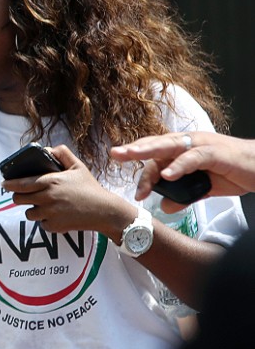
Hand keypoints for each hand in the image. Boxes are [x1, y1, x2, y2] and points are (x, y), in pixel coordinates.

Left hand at [3, 145, 134, 237]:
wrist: (104, 211)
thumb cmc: (90, 188)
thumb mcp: (78, 166)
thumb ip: (62, 154)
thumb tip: (48, 149)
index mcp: (50, 181)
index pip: (21, 184)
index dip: (9, 184)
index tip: (4, 184)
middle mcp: (47, 198)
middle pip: (19, 199)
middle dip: (19, 197)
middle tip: (25, 196)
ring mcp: (49, 213)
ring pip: (28, 213)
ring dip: (33, 210)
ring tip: (43, 206)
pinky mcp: (54, 226)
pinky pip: (41, 224)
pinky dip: (45, 221)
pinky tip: (55, 215)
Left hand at [111, 132, 254, 209]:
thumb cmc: (233, 173)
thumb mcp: (204, 188)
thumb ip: (183, 195)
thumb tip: (163, 206)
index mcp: (183, 149)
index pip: (155, 156)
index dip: (141, 169)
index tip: (130, 186)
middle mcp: (188, 143)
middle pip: (156, 144)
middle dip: (134, 149)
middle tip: (115, 154)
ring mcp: (201, 145)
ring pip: (170, 146)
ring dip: (149, 151)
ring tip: (132, 156)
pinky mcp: (215, 153)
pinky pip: (193, 157)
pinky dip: (179, 165)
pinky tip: (167, 174)